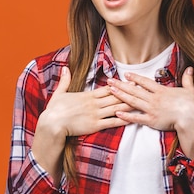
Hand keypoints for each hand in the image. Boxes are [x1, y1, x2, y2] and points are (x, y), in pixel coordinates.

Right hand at [31, 66, 130, 182]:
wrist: (52, 124)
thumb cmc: (54, 110)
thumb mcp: (59, 93)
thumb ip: (65, 81)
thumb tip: (65, 68)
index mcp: (87, 96)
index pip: (107, 89)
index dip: (119, 85)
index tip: (129, 81)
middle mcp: (94, 103)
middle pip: (115, 97)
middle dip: (129, 92)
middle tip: (141, 88)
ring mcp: (95, 114)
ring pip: (116, 108)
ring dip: (129, 104)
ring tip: (141, 101)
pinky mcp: (95, 125)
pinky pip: (112, 122)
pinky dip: (122, 120)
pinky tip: (132, 118)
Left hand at [107, 66, 193, 158]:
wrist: (191, 118)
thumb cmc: (191, 105)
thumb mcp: (190, 90)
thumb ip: (187, 79)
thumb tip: (190, 68)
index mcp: (162, 91)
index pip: (145, 82)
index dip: (135, 78)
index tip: (126, 74)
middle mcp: (154, 99)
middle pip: (134, 90)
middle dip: (121, 84)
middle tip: (110, 80)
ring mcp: (151, 109)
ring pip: (133, 101)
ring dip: (121, 95)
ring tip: (111, 90)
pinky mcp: (151, 120)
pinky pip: (136, 118)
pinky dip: (126, 116)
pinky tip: (117, 112)